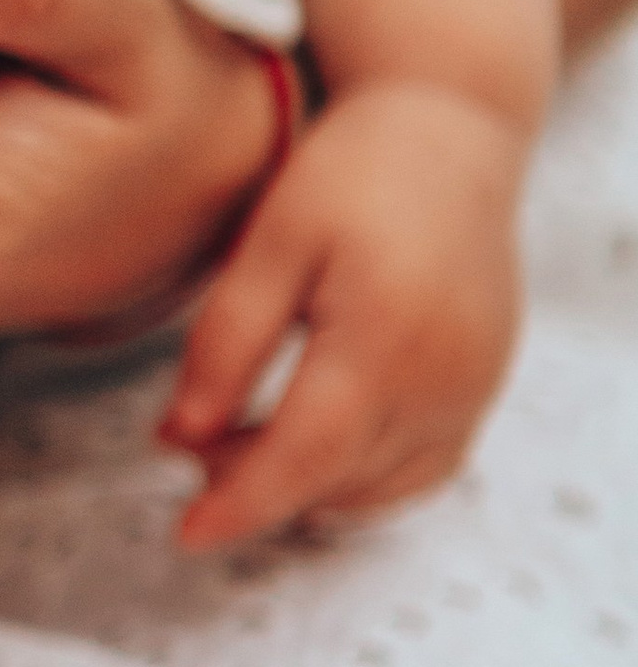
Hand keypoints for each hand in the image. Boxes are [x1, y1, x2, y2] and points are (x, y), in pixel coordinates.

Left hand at [159, 81, 526, 548]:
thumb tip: (181, 436)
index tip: (185, 535)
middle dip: (255, 484)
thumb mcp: (269, 243)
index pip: (304, 455)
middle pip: (336, 477)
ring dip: (305, 486)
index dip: (240, 505)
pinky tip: (314, 447)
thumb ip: (225, 343)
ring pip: (379, 486)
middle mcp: (442, 374)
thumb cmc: (353, 172)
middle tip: (191, 447)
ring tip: (241, 438)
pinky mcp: (485, 386)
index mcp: (382, 334)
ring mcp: (474, 387)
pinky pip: (424, 468)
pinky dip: (363, 479)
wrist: (451, 132)